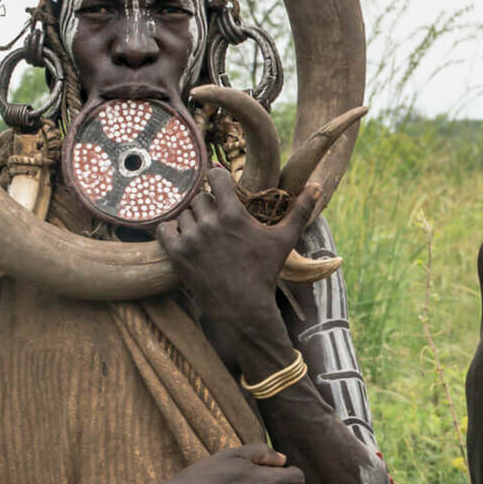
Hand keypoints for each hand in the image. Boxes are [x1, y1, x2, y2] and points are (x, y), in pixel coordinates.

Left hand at [157, 166, 319, 332]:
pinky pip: (164, 229)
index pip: (215, 177)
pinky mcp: (178, 254)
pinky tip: (185, 237)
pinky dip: (171, 230)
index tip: (221, 184)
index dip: (217, 177)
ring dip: (192, 219)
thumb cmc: (265, 271)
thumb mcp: (285, 239)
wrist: (243, 306)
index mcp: (234, 215)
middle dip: (208, 205)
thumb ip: (300, 210)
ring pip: (183, 213)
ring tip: (206, 232)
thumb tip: (318, 186)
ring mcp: (191, 239)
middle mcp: (210, 223)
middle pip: (199, 197)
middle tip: (218, 218)